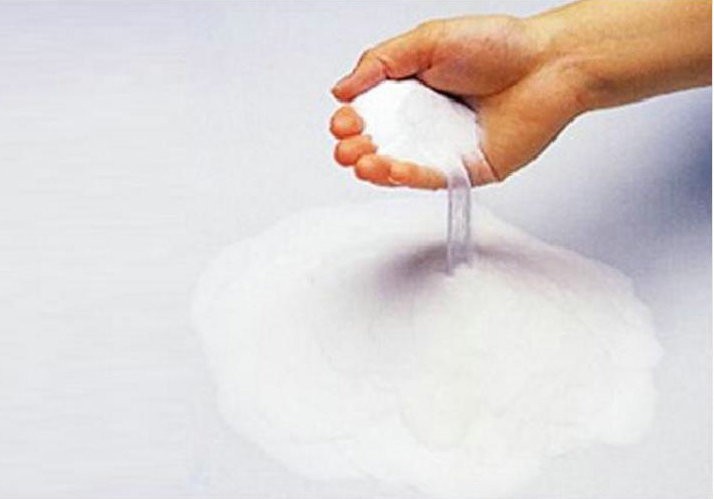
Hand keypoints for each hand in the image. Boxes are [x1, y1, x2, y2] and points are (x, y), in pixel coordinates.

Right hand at [329, 15, 586, 188]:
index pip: (371, 113)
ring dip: (375, 168)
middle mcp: (426, 123)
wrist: (550, 63)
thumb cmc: (498, 45)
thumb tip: (341, 89)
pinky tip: (389, 169)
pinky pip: (432, 179)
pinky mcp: (466, 170)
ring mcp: (444, 149)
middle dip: (356, 148)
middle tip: (346, 147)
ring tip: (359, 162)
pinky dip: (408, 176)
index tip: (343, 119)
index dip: (352, 120)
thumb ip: (381, 62)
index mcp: (412, 92)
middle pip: (380, 143)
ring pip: (400, 167)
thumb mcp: (427, 41)